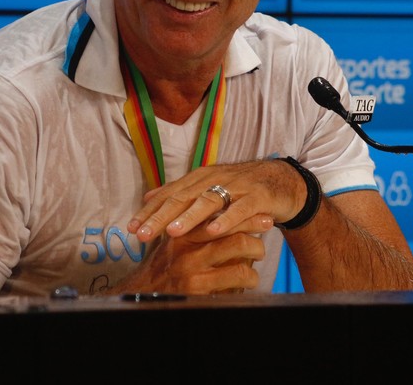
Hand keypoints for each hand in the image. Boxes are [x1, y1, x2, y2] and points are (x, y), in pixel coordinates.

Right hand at [112, 220, 266, 294]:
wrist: (144, 296)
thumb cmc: (164, 267)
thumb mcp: (173, 243)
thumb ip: (190, 227)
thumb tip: (216, 211)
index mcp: (179, 231)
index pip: (215, 213)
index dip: (239, 209)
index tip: (259, 208)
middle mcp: (185, 246)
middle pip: (229, 229)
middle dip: (253, 225)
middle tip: (268, 223)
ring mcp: (191, 267)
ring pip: (237, 251)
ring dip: (256, 250)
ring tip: (260, 253)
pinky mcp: (197, 287)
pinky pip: (236, 277)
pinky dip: (250, 277)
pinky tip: (252, 279)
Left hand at [126, 159, 303, 242]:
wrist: (281, 181)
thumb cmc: (239, 190)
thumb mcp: (207, 189)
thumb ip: (179, 194)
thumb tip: (147, 198)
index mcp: (198, 178)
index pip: (168, 195)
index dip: (149, 211)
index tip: (131, 228)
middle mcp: (213, 179)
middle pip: (182, 198)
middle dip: (160, 216)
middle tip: (142, 234)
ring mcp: (236, 187)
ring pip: (208, 202)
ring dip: (189, 217)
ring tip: (172, 232)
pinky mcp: (257, 197)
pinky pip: (240, 210)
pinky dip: (226, 220)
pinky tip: (214, 232)